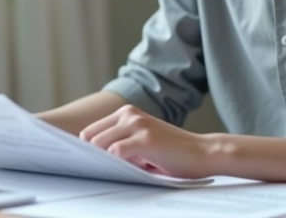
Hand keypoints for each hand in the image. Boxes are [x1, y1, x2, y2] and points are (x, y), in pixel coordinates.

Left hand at [79, 105, 213, 178]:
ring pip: (99, 145)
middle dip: (91, 156)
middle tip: (98, 172)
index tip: (82, 165)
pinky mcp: (145, 139)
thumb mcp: (142, 144)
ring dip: (105, 162)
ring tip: (121, 171)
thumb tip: (89, 160)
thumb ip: (120, 146)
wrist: (204, 153)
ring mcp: (137, 125)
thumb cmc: (172, 154)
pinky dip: (117, 165)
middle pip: (90, 138)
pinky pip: (115, 153)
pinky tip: (131, 171)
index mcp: (127, 113)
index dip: (85, 150)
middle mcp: (130, 114)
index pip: (90, 131)